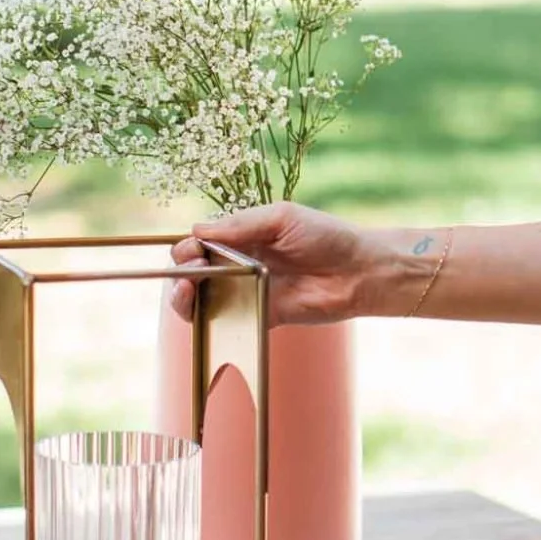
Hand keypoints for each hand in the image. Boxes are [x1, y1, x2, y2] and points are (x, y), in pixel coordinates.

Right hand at [170, 202, 373, 325]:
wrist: (358, 271)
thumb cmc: (325, 236)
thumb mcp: (281, 218)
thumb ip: (241, 224)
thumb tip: (197, 230)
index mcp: (243, 237)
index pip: (200, 242)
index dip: (187, 246)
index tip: (189, 250)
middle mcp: (240, 264)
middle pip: (194, 271)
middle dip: (182, 270)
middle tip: (190, 270)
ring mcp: (248, 292)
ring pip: (204, 299)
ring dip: (186, 297)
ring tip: (189, 291)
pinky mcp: (261, 317)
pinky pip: (229, 322)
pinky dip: (211, 320)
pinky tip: (207, 311)